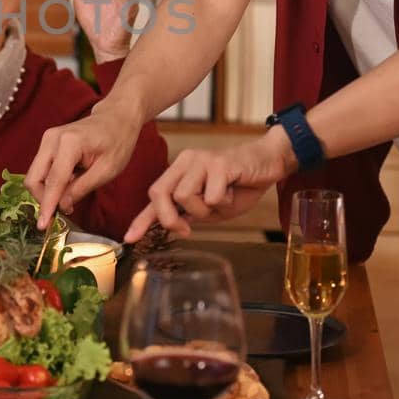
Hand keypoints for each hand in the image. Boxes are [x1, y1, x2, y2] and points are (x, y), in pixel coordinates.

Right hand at [26, 105, 141, 228]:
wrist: (116, 118)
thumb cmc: (117, 141)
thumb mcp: (107, 170)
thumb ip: (82, 187)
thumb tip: (62, 205)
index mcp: (69, 144)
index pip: (53, 181)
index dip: (47, 206)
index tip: (43, 226)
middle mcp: (52, 139)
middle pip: (34, 179)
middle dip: (44, 199)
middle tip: (65, 210)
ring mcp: (47, 139)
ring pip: (35, 176)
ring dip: (48, 192)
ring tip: (71, 196)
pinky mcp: (47, 143)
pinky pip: (41, 170)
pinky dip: (50, 183)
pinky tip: (69, 184)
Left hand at [122, 128, 294, 241]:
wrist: (269, 163)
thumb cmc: (240, 185)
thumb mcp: (211, 206)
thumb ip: (191, 213)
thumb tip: (172, 227)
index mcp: (180, 171)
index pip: (155, 195)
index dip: (141, 219)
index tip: (129, 238)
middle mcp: (186, 162)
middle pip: (159, 193)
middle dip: (169, 218)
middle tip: (187, 229)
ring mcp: (201, 160)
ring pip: (184, 196)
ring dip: (204, 210)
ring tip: (221, 200)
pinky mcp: (219, 163)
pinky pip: (211, 196)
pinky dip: (224, 202)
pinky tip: (233, 191)